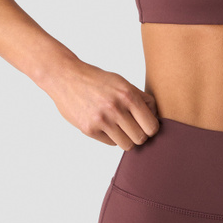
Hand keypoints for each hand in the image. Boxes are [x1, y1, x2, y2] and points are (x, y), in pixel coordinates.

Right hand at [43, 58, 159, 149]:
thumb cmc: (97, 80)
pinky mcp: (88, 129)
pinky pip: (111, 143)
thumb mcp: (122, 82)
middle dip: (139, 135)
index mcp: (128, 95)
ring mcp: (101, 120)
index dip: (151, 128)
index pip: (152, 126)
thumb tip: (156, 117)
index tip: (146, 126)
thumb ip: (141, 99)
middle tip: (133, 128)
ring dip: (126, 138)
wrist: (66, 77)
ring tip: (119, 127)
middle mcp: (116, 108)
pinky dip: (111, 137)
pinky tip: (104, 125)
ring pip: (127, 145)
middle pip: (140, 138)